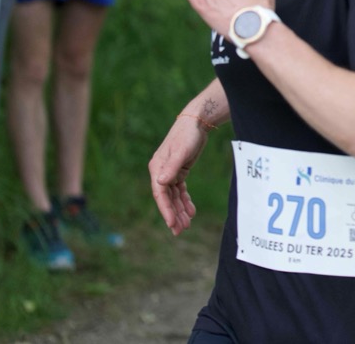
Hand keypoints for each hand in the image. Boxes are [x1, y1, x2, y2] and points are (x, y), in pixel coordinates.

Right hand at [148, 116, 207, 235]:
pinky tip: (191, 211)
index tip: (172, 223)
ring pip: (174, 196)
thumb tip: (160, 183)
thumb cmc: (187, 135)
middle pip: (166, 198)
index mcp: (157, 168)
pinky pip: (180, 190)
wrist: (196, 122)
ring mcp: (170, 172)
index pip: (160, 193)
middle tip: (180, 231)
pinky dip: (185, 200)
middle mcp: (161, 172)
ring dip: (180, 210)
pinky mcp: (179, 171)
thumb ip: (172, 166)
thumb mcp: (181, 150)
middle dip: (173, 215)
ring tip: (187, 224)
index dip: (165, 209)